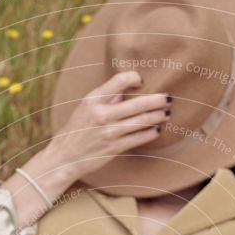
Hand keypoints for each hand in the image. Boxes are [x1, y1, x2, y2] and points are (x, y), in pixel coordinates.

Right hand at [47, 70, 170, 179]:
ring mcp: (109, 132)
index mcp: (93, 100)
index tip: (142, 81)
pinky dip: (150, 133)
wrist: (65, 156)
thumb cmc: (77, 130)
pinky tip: (157, 130)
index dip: (134, 77)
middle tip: (169, 97)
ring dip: (158, 116)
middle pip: (138, 103)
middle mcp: (102, 114)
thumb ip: (105, 98)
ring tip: (167, 113)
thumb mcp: (86, 108)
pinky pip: (138, 138)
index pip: (119, 80)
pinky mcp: (114, 147)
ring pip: (141, 121)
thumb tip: (126, 89)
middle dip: (157, 100)